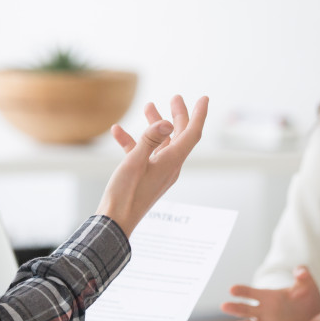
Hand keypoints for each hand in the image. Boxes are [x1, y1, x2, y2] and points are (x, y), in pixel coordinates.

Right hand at [95, 95, 207, 235]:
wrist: (115, 223)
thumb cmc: (125, 194)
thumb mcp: (135, 162)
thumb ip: (150, 139)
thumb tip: (167, 122)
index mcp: (172, 162)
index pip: (192, 133)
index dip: (199, 114)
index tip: (204, 98)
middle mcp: (169, 166)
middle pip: (179, 136)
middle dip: (177, 115)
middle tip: (175, 97)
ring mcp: (158, 172)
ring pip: (161, 143)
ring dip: (154, 125)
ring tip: (147, 107)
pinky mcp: (146, 177)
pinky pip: (144, 154)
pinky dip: (134, 141)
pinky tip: (118, 132)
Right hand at [220, 266, 319, 320]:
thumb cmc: (308, 302)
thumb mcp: (308, 286)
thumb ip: (303, 275)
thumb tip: (299, 270)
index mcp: (268, 298)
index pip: (251, 293)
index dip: (242, 291)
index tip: (232, 289)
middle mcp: (263, 312)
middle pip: (245, 309)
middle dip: (235, 307)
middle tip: (224, 306)